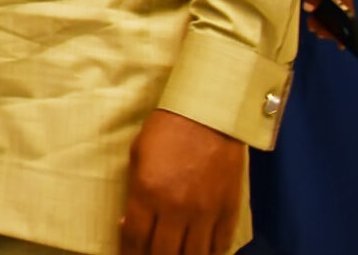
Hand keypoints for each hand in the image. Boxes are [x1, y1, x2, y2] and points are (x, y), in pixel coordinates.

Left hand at [118, 109, 244, 254]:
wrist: (208, 116)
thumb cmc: (166, 131)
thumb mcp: (137, 157)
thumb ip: (134, 193)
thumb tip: (129, 224)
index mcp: (147, 191)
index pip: (134, 238)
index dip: (128, 253)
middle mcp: (176, 207)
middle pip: (163, 253)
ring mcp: (205, 212)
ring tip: (173, 254)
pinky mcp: (228, 211)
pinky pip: (220, 246)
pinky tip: (200, 253)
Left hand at [304, 0, 354, 45]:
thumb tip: (310, 10)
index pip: (348, 14)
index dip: (347, 28)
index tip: (343, 42)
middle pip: (338, 16)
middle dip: (331, 28)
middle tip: (321, 35)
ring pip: (328, 13)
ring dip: (323, 23)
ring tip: (315, 30)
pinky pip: (319, 7)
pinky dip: (316, 16)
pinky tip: (311, 22)